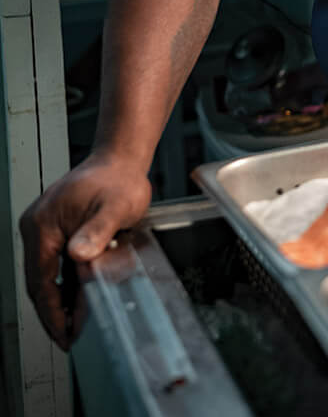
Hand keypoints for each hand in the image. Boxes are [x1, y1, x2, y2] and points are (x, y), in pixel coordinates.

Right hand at [19, 153, 151, 349]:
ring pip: (46, 274)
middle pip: (39, 281)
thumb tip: (77, 255)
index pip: (40, 280)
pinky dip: (65, 282)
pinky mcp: (56, 229)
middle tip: (69, 337)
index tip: (63, 333)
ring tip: (74, 325)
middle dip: (54, 311)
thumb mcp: (115, 206)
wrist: (121, 159)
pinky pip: (55, 263)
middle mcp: (37, 226)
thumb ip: (97, 232)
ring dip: (59, 299)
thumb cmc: (119, 178)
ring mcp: (45, 227)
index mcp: (43, 224)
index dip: (52, 311)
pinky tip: (77, 298)